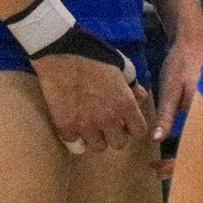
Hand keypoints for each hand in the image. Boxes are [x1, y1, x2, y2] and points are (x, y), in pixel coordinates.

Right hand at [30, 52, 150, 153]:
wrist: (62, 55)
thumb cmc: (94, 56)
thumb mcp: (121, 65)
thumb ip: (132, 84)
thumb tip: (141, 96)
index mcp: (125, 104)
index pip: (139, 132)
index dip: (134, 127)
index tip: (127, 123)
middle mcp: (108, 119)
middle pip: (119, 144)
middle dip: (116, 134)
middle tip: (109, 124)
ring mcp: (86, 126)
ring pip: (98, 147)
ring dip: (97, 138)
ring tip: (92, 126)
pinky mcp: (66, 128)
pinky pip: (76, 144)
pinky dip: (76, 137)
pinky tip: (75, 125)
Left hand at [148, 36, 202, 175]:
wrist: (194, 41)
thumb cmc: (182, 63)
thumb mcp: (169, 89)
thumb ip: (166, 115)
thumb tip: (157, 140)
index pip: (194, 148)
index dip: (175, 163)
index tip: (156, 168)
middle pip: (201, 150)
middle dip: (178, 163)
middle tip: (156, 169)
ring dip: (184, 154)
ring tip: (162, 162)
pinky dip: (189, 142)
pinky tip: (175, 144)